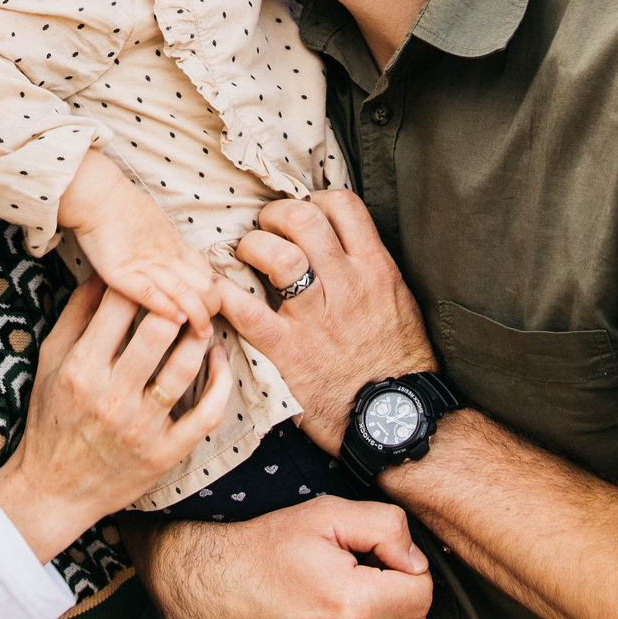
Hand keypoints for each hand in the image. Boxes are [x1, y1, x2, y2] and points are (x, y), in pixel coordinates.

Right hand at [0, 280, 234, 562]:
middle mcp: (110, 397)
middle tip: (188, 290)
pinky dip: (221, 381)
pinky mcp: (164, 454)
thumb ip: (76, 313)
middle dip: (177, 302)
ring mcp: (141, 428)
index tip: (155, 271)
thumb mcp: (50, 360)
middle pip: (158, 330)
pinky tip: (219, 358)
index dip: (143, 278)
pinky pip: (206, 413)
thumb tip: (105, 271)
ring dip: (200, 335)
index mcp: (80, 369)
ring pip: (185, 367)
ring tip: (203, 319)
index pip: (120, 305)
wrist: (53, 490)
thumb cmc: (50, 418)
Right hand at [59, 148, 219, 332]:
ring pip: (182, 292)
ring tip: (203, 332)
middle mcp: (165, 256)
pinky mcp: (121, 272)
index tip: (211, 310)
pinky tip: (176, 320)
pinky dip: (166, 308)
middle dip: (211, 308)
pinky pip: (149, 292)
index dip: (212, 293)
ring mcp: (145, 264)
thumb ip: (166, 246)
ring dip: (197, 315)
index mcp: (174, 245)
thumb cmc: (120, 206)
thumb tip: (176, 263)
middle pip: (202, 285)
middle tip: (210, 327)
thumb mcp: (154, 225)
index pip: (205, 273)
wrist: (97, 194)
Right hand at [129, 497, 432, 618]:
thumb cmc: (264, 550)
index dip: (407, 567)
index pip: (423, 593)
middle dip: (399, 595)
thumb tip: (415, 558)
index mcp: (351, 604)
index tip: (382, 558)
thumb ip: (385, 527)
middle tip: (364, 574)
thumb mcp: (325, 514)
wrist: (214, 587)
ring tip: (348, 599)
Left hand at [218, 191, 435, 455]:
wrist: (398, 419)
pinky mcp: (289, 350)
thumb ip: (372, 271)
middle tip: (266, 230)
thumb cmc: (401, 364)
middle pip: (302, 218)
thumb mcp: (400, 303)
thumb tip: (348, 245)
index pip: (342, 204)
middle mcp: (346, 284)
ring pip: (276, 255)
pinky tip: (216, 292)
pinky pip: (247, 312)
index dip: (314, 200)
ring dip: (252, 247)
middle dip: (275, 215)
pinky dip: (224, 296)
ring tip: (245, 256)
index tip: (303, 214)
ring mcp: (316, 316)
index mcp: (375, 269)